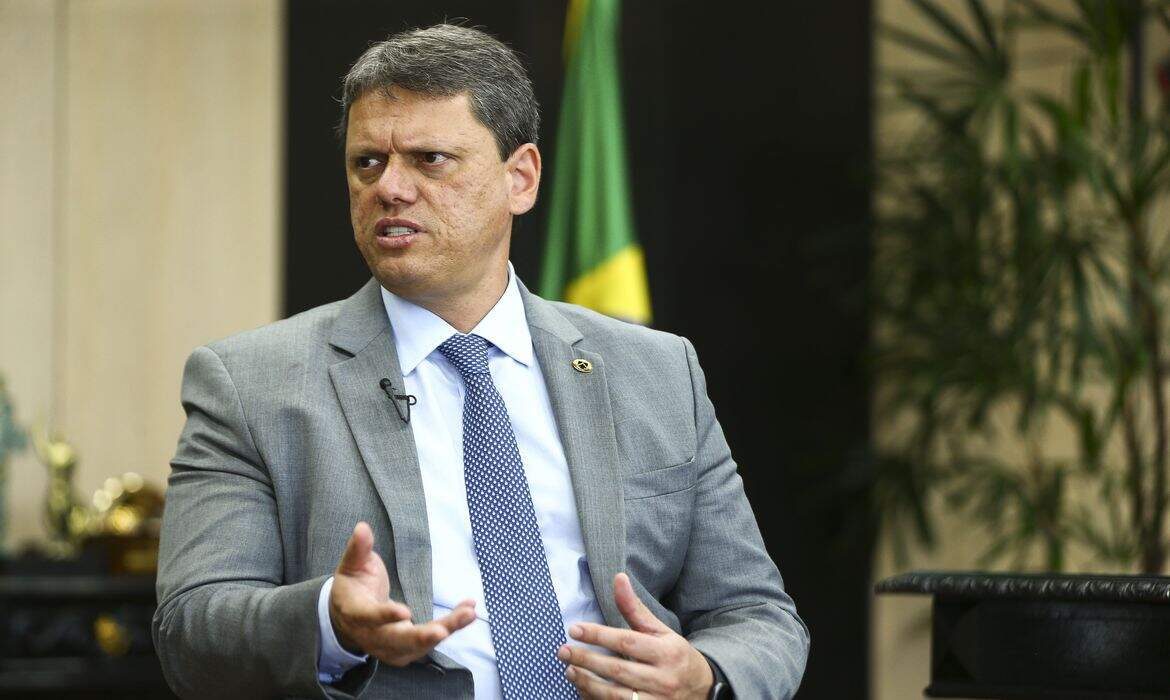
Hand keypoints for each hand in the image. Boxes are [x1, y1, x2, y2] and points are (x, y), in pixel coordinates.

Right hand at [329, 522, 475, 665]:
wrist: (349, 618)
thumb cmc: (353, 586)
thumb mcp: (352, 565)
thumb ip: (358, 549)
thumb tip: (362, 528)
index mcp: (356, 613)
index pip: (369, 617)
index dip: (386, 616)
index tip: (405, 611)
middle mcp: (373, 636)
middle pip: (397, 640)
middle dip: (421, 637)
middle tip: (442, 631)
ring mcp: (390, 647)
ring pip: (419, 643)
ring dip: (446, 629)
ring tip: (468, 614)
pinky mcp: (407, 649)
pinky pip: (430, 641)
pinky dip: (451, 627)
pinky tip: (468, 613)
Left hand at [558, 573, 713, 698]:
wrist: (704, 691)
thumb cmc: (676, 656)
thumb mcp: (661, 631)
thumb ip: (636, 609)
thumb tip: (618, 578)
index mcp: (666, 652)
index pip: (627, 642)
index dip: (598, 636)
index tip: (575, 629)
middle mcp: (663, 679)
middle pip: (618, 670)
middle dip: (587, 660)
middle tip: (563, 651)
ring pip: (616, 696)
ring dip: (588, 684)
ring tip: (569, 671)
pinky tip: (583, 690)